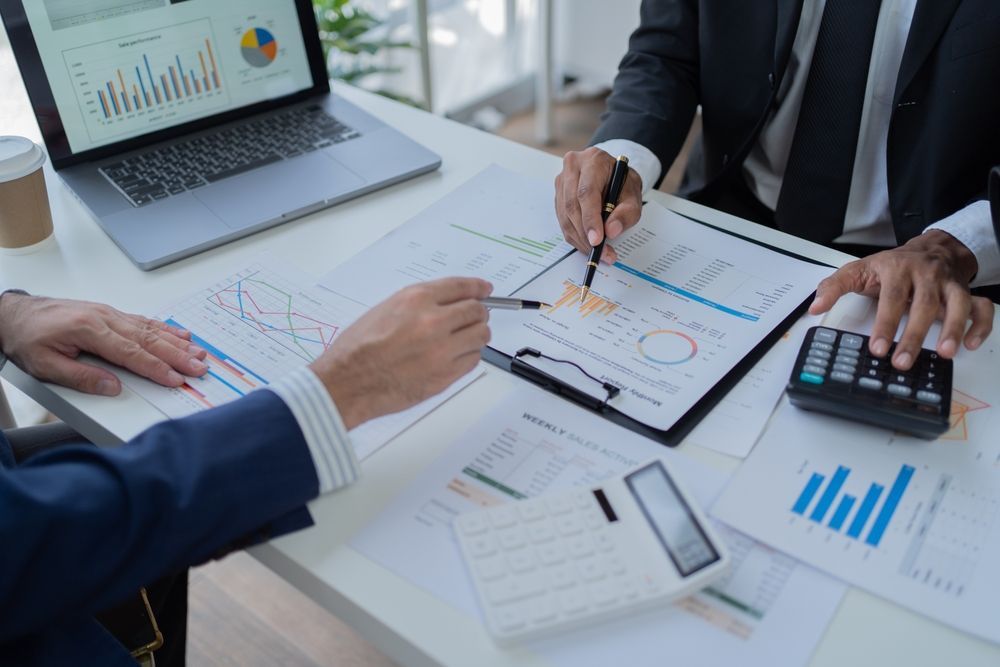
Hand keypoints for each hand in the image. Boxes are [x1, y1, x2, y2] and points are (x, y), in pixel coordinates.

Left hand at [0, 294, 207, 395]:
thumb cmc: (27, 337)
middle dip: (178, 355)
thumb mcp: (45, 365)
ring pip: (151, 329)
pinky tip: (180, 335)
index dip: (157, 368)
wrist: (14, 314)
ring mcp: (110, 314)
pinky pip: (144, 322)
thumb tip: (113, 387)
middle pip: (149, 340)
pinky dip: (166, 329)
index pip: (132, 353)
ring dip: (177, 342)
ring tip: (199, 352)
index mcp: (90, 330)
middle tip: (199, 367)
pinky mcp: (110, 314)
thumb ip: (81, 377)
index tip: (175, 379)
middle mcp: (105, 318)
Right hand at [309, 277, 491, 429]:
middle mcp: (433, 321)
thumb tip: (447, 303)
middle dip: (478, 313)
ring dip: (475, 335)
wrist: (348, 382)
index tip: (484, 289)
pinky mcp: (445, 375)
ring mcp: (442, 350)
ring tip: (462, 339)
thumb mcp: (385, 309)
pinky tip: (454, 356)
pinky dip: (468, 356)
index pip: (461, 287)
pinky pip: (473, 360)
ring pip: (480, 336)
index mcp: (416, 300)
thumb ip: (419, 304)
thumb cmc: (358, 349)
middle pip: (476, 311)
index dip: (477, 287)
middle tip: (474, 317)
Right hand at [555, 147, 642, 263]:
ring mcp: (562, 180)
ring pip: (565, 216)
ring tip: (597, 252)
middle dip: (585, 234)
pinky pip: (563, 220)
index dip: (590, 219)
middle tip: (599, 251)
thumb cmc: (623, 183)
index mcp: (593, 160)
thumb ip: (626, 213)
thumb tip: (611, 231)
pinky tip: (587, 244)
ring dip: (579, 238)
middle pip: (572, 206)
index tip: (597, 241)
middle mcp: (573, 167)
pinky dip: (575, 236)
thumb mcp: (633, 196)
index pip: (586, 192)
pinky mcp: (558, 194)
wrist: (613, 175)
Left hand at [809, 231, 993, 369]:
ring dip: (952, 329)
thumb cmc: (891, 266)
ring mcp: (949, 283)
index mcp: (897, 269)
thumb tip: (814, 307)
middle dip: (913, 335)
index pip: (891, 298)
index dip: (885, 324)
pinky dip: (980, 325)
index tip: (877, 348)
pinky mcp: (966, 292)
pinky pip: (981, 308)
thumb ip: (834, 287)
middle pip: (923, 305)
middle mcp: (926, 274)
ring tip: (945, 353)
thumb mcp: (858, 270)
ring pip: (957, 304)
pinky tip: (971, 344)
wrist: (930, 248)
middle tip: (902, 362)